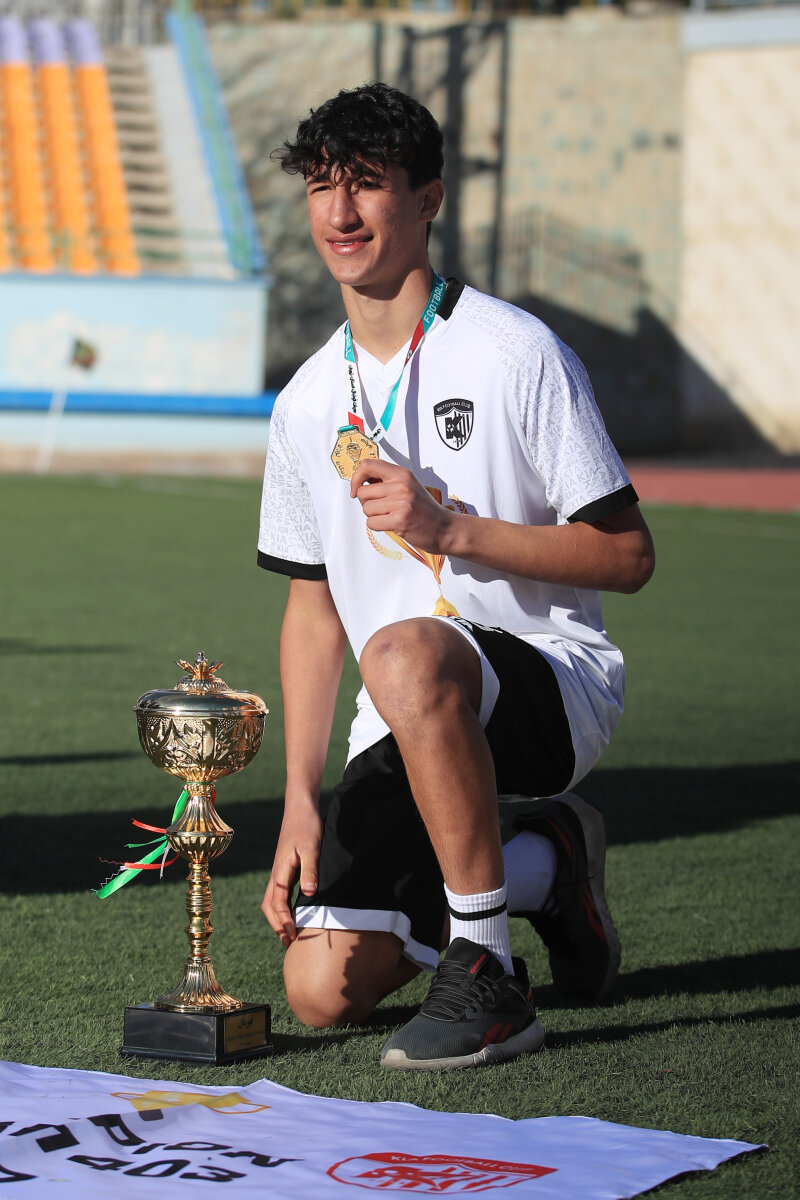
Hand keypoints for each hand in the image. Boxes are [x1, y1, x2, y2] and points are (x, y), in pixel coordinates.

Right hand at [261, 804, 321, 946]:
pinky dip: (281, 909)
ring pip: (271, 901)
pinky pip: (278, 894)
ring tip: (288, 934)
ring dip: (277, 919)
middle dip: (277, 925)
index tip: (293, 934)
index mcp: (280, 871)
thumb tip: (308, 893)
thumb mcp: (312, 847)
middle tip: (289, 942)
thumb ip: (310, 870)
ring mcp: (279, 872)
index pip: (278, 903)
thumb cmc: (306, 826)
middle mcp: (276, 874)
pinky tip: (292, 914)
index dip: (284, 921)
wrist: (300, 809)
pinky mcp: (284, 869)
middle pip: (269, 906)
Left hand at [350, 459, 454, 553]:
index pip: (367, 465)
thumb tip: (360, 480)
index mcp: (402, 474)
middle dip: (367, 503)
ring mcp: (401, 502)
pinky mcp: (399, 520)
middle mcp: (401, 485)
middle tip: (382, 508)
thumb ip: (387, 481)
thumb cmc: (424, 509)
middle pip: (363, 492)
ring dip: (374, 516)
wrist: (444, 528)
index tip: (356, 489)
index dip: (356, 478)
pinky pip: (372, 523)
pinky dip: (377, 526)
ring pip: (366, 508)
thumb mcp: (408, 486)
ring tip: (390, 516)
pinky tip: (391, 525)